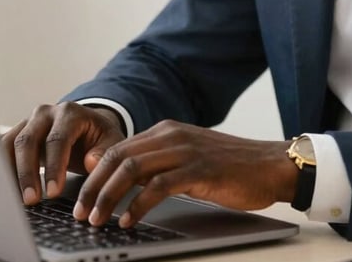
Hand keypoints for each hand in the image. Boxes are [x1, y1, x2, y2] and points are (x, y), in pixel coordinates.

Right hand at [1, 102, 125, 204]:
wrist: (86, 126)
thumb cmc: (97, 137)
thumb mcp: (110, 141)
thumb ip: (104, 152)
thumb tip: (91, 162)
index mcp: (70, 112)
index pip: (57, 139)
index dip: (54, 167)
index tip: (53, 192)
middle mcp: (45, 113)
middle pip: (28, 140)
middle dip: (27, 173)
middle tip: (31, 200)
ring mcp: (27, 122)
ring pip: (9, 144)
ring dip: (9, 172)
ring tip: (14, 199)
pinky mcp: (16, 133)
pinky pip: (2, 150)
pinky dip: (1, 169)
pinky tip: (4, 190)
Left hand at [72, 120, 296, 227]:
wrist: (270, 164)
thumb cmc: (230, 166)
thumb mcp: (188, 158)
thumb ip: (158, 162)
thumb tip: (122, 180)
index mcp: (166, 130)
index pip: (118, 148)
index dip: (96, 174)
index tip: (82, 197)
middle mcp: (171, 135)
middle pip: (119, 157)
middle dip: (95, 187)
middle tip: (81, 212)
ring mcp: (185, 151)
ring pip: (133, 170)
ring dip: (109, 196)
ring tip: (97, 219)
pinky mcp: (199, 170)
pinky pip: (159, 186)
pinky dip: (139, 204)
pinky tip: (129, 220)